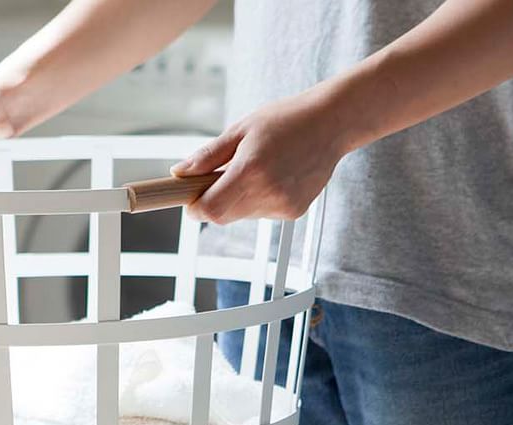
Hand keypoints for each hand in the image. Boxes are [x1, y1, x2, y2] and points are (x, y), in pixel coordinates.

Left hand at [172, 89, 346, 223]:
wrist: (332, 122)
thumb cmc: (286, 120)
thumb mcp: (241, 130)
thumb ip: (208, 156)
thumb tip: (179, 172)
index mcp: (250, 170)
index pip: (210, 210)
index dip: (195, 207)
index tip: (191, 199)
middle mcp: (268, 192)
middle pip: (222, 216)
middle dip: (215, 201)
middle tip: (222, 176)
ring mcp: (283, 205)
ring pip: (242, 215)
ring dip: (238, 199)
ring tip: (257, 169)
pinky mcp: (293, 212)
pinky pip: (262, 214)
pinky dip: (259, 200)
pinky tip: (275, 176)